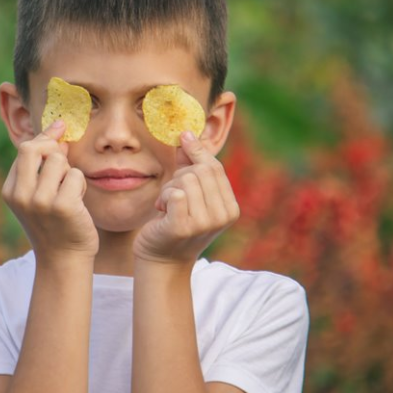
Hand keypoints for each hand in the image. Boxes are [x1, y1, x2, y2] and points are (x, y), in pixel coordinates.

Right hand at [2, 120, 98, 263]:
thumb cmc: (54, 224)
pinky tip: (78, 202)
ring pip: (59, 161)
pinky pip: (76, 176)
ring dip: (70, 172)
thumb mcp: (37, 196)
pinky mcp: (62, 207)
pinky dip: (81, 185)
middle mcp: (21, 195)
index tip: (60, 127)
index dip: (45, 138)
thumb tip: (57, 133)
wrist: (64, 259)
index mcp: (10, 191)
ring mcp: (40, 202)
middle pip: (34, 148)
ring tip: (70, 192)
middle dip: (53, 148)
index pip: (25, 149)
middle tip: (65, 161)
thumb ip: (40, 168)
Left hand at [134, 131, 239, 264]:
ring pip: (185, 179)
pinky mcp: (184, 226)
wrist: (161, 259)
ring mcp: (205, 223)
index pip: (215, 167)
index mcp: (231, 208)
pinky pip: (174, 193)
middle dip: (180, 176)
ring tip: (167, 206)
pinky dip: (164, 198)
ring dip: (169, 189)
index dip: (197, 150)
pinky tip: (162, 212)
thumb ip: (188, 164)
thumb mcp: (188, 192)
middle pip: (200, 171)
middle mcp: (223, 216)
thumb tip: (187, 133)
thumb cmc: (174, 222)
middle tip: (171, 194)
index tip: (183, 136)